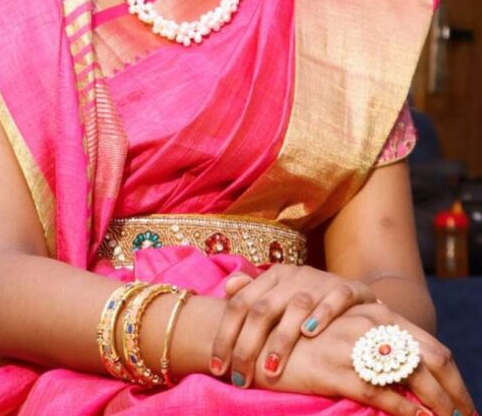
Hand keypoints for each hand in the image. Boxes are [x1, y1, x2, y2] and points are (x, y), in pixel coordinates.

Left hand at [210, 264, 376, 385]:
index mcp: (273, 277)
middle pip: (264, 309)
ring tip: (270, 369)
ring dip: (282, 338)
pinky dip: (323, 314)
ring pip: (296, 306)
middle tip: (240, 378)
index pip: (241, 304)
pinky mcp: (348, 289)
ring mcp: (321, 281)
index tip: (217, 367)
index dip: (226, 335)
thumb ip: (253, 292)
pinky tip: (310, 335)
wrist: (355, 291)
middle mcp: (294, 276)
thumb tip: (228, 287)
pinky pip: (336, 298)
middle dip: (248, 345)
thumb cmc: (309, 300)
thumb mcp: (280, 293)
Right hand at [249, 302, 475, 415]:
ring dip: (439, 405)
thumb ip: (371, 337)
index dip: (453, 375)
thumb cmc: (299, 338)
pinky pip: (383, 395)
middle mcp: (370, 323)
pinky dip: (406, 412)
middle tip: (466, 415)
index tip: (464, 401)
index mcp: (374, 312)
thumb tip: (405, 363)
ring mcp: (355, 345)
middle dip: (455, 392)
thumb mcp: (339, 329)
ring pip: (414, 378)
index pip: (429, 345)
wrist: (256, 338)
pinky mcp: (338, 370)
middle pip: (431, 358)